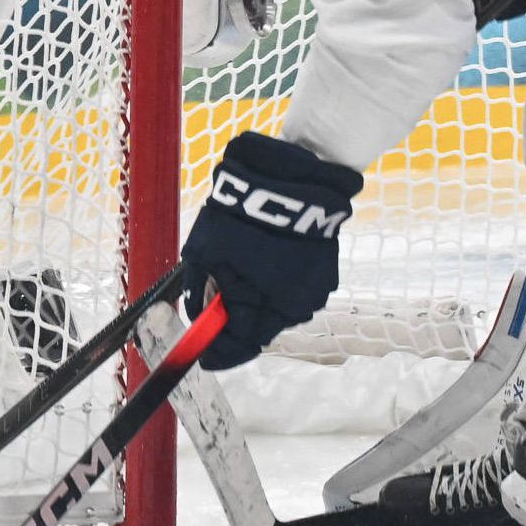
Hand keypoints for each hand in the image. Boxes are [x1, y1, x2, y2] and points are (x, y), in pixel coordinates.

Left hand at [177, 131, 361, 370]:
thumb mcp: (206, 253)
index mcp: (274, 305)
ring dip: (257, 297)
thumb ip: (202, 291)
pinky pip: (293, 284)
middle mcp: (302, 303)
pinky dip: (274, 278)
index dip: (217, 351)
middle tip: (214, 299)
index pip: (241, 345)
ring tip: (240, 268)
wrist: (292, 172)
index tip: (201, 354)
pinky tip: (263, 257)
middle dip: (237, 318)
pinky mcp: (325, 265)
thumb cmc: (243, 215)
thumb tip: (199, 313)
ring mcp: (319, 284)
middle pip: (261, 326)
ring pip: (278, 305)